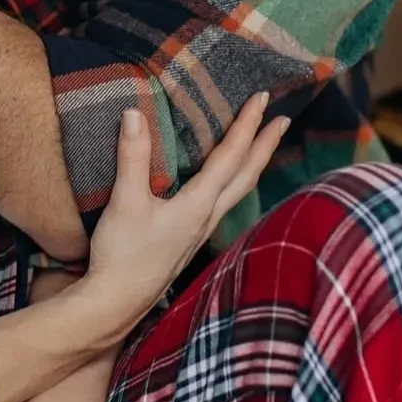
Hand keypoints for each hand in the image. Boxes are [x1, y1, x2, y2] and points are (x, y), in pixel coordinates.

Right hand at [86, 95, 287, 329]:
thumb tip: (135, 113)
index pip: (231, 157)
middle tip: (284, 119)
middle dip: (265, 145)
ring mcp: (200, 231)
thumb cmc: (123, 254)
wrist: (117, 302)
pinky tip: (222, 184)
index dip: (248, 125)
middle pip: (246, 176)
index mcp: (198, 204)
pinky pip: (222, 203)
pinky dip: (233, 183)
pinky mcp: (189, 240)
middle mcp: (207, 217)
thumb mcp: (125, 201)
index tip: (264, 99)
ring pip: (238, 191)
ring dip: (253, 164)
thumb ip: (132, 157)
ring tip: (261, 145)